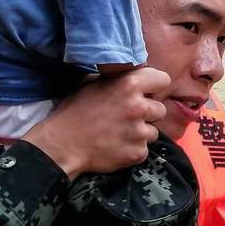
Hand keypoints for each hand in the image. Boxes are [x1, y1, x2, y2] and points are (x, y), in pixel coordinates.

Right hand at [24, 66, 169, 178]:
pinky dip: (133, 150)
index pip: (163, 79)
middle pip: (160, 109)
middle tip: (128, 117)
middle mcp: (138, 107)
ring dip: (140, 133)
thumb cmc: (74, 111)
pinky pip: (143, 149)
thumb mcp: (92, 83)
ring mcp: (139, 132)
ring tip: (119, 133)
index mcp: (129, 84)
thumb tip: (134, 72)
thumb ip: (117, 77)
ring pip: (153, 131)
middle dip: (147, 113)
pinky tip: (116, 147)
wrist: (61, 145)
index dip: (154, 86)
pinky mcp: (137, 153)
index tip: (146, 93)